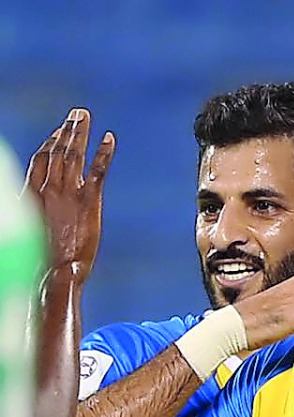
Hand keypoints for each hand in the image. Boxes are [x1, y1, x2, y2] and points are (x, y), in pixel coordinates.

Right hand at [23, 108, 115, 283]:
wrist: (54, 271)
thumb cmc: (40, 258)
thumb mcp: (30, 227)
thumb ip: (33, 208)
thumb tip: (34, 201)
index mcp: (30, 193)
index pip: (40, 159)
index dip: (50, 143)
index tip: (58, 131)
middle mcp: (48, 188)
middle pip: (57, 151)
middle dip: (67, 130)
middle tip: (77, 114)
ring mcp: (68, 193)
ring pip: (74, 155)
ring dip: (80, 133)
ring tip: (86, 117)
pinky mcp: (89, 201)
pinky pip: (97, 170)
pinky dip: (103, 152)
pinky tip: (110, 138)